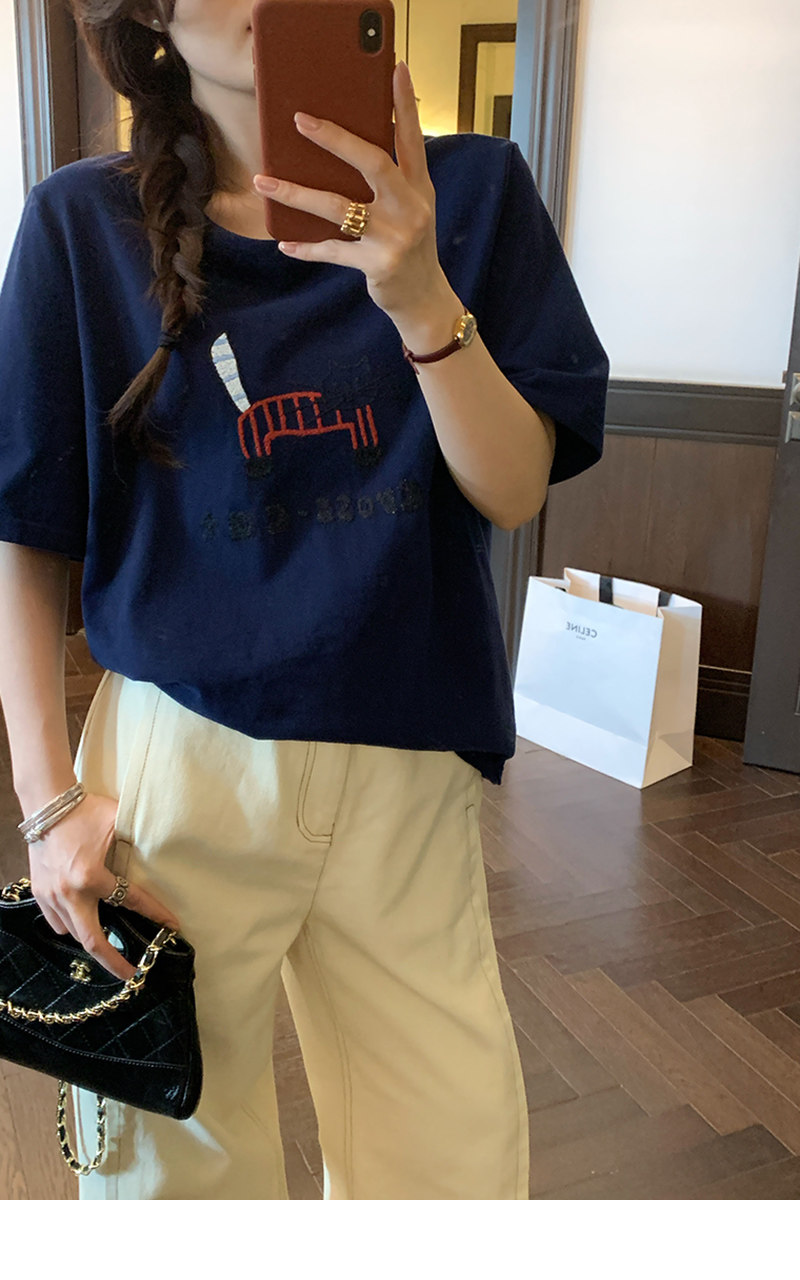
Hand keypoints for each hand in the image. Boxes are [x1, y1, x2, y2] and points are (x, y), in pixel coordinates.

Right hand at [28, 793, 180, 981]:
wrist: (46, 803)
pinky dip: (70, 925)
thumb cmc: (85, 810)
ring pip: (72, 933)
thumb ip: (138, 839)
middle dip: (113, 962)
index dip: (155, 913)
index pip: (130, 901)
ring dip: (91, 939)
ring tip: (110, 945)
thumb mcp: (118, 822)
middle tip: (132, 975)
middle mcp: (69, 892)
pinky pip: (56, 921)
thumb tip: (163, 849)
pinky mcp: (39, 892)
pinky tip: (84, 919)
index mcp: (91, 875)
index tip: (172, 925)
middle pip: (93, 940)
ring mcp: (50, 895)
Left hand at [253, 61, 454, 333]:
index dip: (404, 104)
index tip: (395, 67)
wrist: (424, 299)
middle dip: (335, 139)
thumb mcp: (409, 209)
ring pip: (338, 207)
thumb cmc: (408, 246)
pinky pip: (333, 250)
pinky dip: (307, 247)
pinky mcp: (378, 264)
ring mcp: (395, 237)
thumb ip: (389, 181)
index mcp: (420, 188)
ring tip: (264, 181)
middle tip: (301, 120)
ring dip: (296, 194)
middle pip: (373, 163)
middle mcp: (411, 208)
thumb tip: (340, 150)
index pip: (412, 138)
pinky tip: (285, 243)